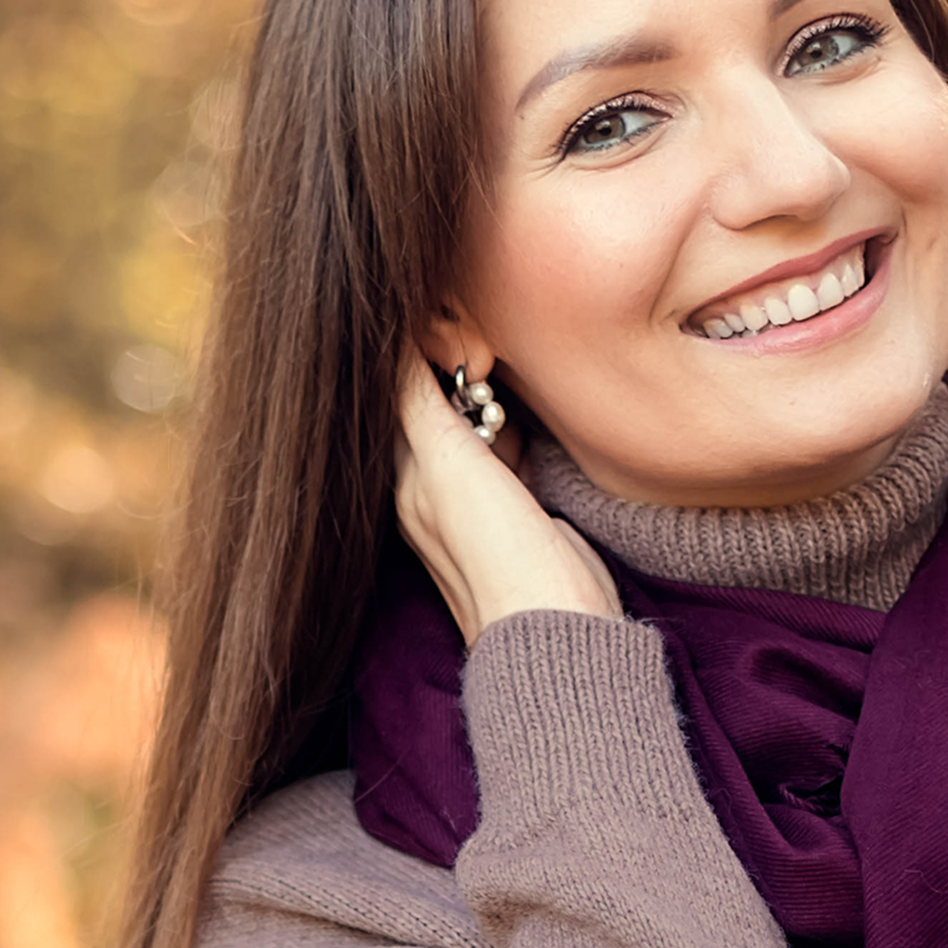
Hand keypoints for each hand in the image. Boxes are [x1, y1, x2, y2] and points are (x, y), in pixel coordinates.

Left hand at [393, 345, 622, 647]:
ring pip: (475, 431)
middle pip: (435, 412)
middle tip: (481, 349)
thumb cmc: (496, 551)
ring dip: (489, 403)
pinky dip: (516, 432)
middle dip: (456, 376)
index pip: (396, 402)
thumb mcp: (447, 464)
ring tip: (504, 375)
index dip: (415, 358)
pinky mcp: (520, 514)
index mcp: (406, 482)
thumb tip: (390, 342)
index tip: (442, 322)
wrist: (557, 625)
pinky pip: (509, 456)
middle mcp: (433, 492)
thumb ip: (417, 403)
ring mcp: (478, 505)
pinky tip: (531, 420)